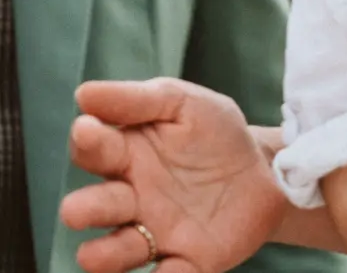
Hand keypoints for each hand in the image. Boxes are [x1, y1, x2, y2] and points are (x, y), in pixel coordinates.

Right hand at [61, 79, 286, 272]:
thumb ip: (137, 99)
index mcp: (126, 157)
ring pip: (117, 251)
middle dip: (84, 209)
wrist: (266, 168)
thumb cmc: (215, 134)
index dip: (88, 142)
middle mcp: (130, 200)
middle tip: (78, 209)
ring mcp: (155, 232)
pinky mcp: (187, 260)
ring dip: (104, 255)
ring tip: (95, 255)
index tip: (88, 130)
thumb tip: (83, 93)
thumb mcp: (184, 104)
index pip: (94, 150)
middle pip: (94, 208)